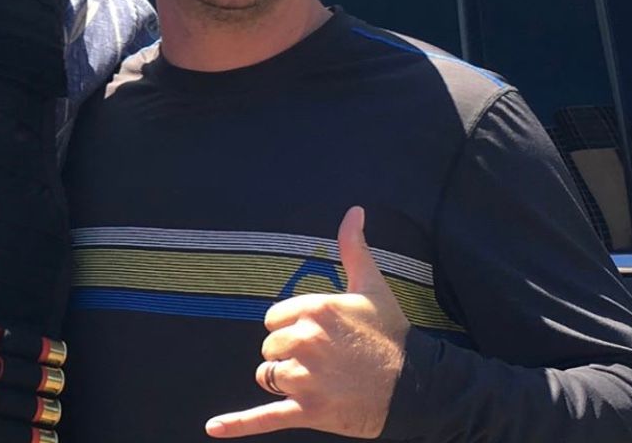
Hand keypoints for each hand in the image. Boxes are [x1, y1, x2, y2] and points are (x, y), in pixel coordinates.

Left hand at [206, 206, 408, 438]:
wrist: (418, 387)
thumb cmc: (390, 333)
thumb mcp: (370, 285)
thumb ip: (353, 246)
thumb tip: (354, 210)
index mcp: (314, 308)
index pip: (273, 318)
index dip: (291, 328)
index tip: (319, 335)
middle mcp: (306, 340)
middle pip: (269, 348)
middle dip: (289, 354)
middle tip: (324, 361)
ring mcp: (306, 377)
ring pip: (267, 375)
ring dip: (284, 381)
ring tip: (316, 382)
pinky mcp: (308, 410)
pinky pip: (264, 416)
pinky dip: (237, 424)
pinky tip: (212, 426)